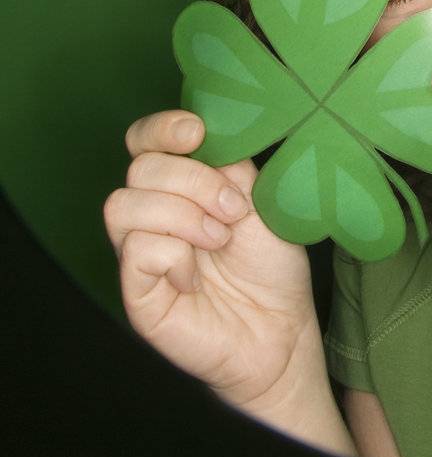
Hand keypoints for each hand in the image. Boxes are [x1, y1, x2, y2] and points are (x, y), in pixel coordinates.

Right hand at [103, 109, 318, 407]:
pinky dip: (174, 256)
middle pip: (140, 168)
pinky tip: (196, 277)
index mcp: (180, 185)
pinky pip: (136, 250)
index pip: (143, 140)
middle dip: (194, 181)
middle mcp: (153, 214)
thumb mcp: (258, 199)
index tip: (196, 134)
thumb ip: (226, 164)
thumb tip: (201, 136)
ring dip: (183, 216)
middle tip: (233, 211)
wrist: (282, 328)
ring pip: (124, 204)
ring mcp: (138, 253)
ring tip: (219, 240)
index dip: (161, 129)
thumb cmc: (270, 264)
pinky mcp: (136, 291)